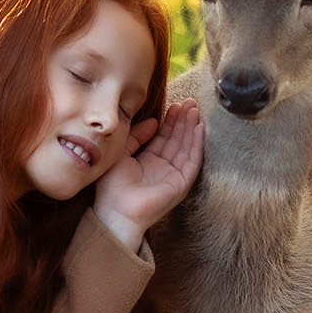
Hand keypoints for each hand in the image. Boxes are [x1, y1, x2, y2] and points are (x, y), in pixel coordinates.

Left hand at [94, 99, 203, 250]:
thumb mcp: (122, 153)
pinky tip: (199, 128)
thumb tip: (153, 121)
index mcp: (149, 162)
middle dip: (183, 121)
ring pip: (186, 147)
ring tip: (194, 109)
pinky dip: (197, 145)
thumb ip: (136, 137)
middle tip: (190, 101)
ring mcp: (174, 176)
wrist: (115, 211)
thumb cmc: (112, 187)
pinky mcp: (181, 183)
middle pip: (177, 140)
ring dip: (191, 128)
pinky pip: (193, 161)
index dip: (170, 121)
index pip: (164, 138)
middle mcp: (163, 168)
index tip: (176, 104)